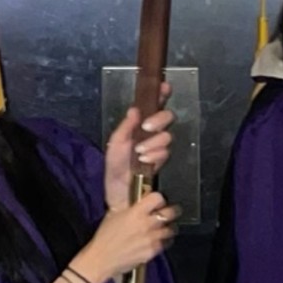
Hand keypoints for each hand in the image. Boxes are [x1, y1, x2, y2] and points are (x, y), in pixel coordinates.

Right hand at [72, 192, 178, 282]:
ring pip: (171, 229)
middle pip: (170, 213)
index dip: (159, 198)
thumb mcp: (113, 214)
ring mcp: (151, 239)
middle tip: (170, 212)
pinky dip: (164, 241)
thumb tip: (140, 200)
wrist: (102, 258)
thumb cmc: (105, 237)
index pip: (158, 198)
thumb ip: (129, 207)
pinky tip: (158, 240)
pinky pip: (165, 243)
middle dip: (171, 211)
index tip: (158, 201)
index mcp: (136, 212)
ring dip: (169, 227)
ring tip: (165, 227)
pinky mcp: (152, 252)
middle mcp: (146, 224)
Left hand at [103, 82, 174, 209]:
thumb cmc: (114, 170)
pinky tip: (145, 159)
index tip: (165, 87)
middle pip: (168, 117)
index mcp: (138, 126)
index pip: (154, 106)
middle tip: (146, 127)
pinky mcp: (161, 162)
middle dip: (159, 119)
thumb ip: (124, 128)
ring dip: (154, 142)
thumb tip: (134, 109)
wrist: (119, 195)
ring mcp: (157, 147)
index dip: (162, 95)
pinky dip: (156, 154)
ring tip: (140, 151)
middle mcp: (151, 134)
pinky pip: (165, 152)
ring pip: (167, 136)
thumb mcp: (114, 146)